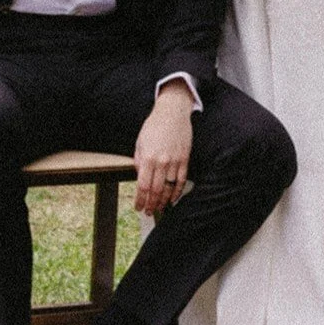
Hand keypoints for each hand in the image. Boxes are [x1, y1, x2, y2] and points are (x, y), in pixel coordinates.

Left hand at [133, 81, 193, 216]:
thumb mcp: (140, 142)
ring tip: (159, 208)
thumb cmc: (154, 126)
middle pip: (156, 190)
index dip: (140, 200)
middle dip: (151, 204)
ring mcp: (174, 161)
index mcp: (148, 157)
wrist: (172, 112)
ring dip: (163, 201)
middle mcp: (161, 161)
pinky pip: (181, 180)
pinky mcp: (185, 159)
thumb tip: (139, 177)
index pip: (143, 186)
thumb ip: (138, 161)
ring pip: (169, 188)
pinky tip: (173, 199)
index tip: (138, 207)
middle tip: (148, 212)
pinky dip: (177, 192)